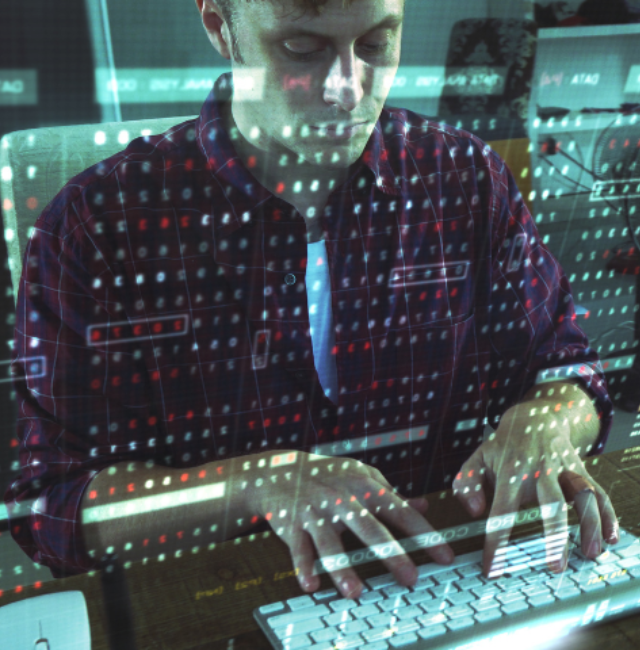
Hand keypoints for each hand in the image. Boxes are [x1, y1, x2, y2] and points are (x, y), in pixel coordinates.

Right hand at [247, 451, 454, 598]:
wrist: (279, 471)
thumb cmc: (328, 476)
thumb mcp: (360, 475)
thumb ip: (390, 492)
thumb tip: (424, 507)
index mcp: (363, 486)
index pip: (399, 511)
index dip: (423, 533)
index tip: (445, 555)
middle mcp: (341, 498)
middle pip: (369, 528)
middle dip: (391, 553)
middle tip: (410, 578)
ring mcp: (315, 511)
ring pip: (330, 542)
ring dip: (342, 567)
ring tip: (355, 592)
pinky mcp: (292, 523)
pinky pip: (298, 547)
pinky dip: (303, 567)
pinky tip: (311, 585)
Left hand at [452, 406, 618, 576]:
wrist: (536, 416)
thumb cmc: (503, 446)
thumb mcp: (478, 458)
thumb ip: (468, 483)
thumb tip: (474, 510)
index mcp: (511, 471)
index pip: (503, 510)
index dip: (497, 541)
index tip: (494, 568)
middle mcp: (540, 470)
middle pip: (550, 502)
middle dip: (554, 535)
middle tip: (555, 566)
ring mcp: (564, 469)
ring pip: (582, 496)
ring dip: (589, 525)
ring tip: (590, 553)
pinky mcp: (581, 470)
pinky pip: (599, 492)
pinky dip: (608, 515)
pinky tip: (610, 537)